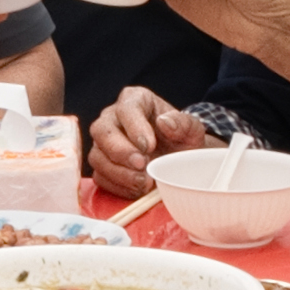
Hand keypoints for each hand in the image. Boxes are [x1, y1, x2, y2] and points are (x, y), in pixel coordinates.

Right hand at [89, 86, 208, 199]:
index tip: (149, 146)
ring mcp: (103, 143)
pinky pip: (100, 177)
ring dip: (119, 173)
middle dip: (121, 151)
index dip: (134, 127)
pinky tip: (137, 189)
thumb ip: (183, 123)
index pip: (126, 108)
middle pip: (101, 131)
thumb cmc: (183, 141)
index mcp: (135, 100)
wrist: (180, 162)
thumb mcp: (192, 130)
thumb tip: (164, 122)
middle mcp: (113, 118)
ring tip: (144, 182)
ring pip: (97, 156)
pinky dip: (118, 186)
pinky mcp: (102, 166)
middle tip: (142, 165)